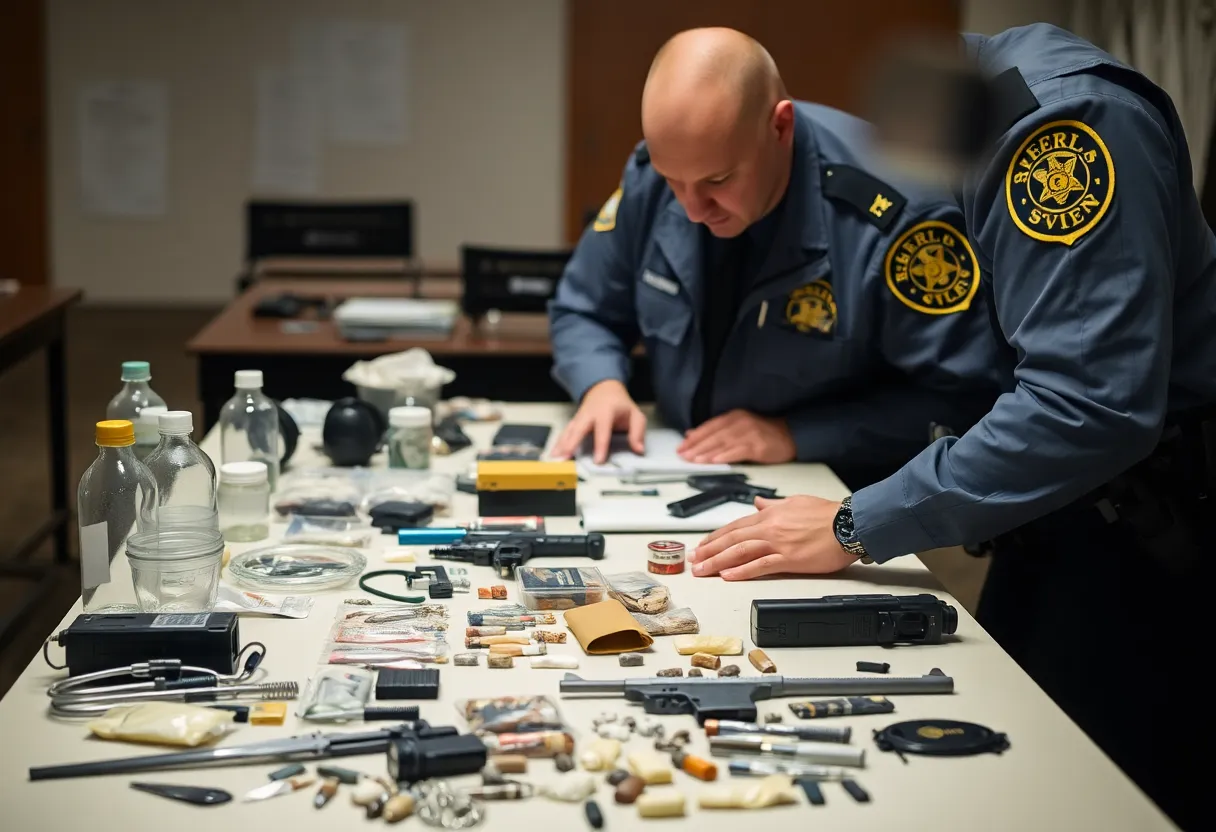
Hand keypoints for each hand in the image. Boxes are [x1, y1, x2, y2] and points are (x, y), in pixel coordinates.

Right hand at [550, 379, 645, 463]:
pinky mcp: (574, 422)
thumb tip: (638, 449)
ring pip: (568, 432)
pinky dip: (558, 444)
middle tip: (565, 459)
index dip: (600, 446)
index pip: (602, 431)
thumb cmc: (619, 405)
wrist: (604, 389)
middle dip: (571, 444)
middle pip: (578, 430)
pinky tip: (554, 454)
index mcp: (605, 412)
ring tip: (555, 460)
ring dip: (561, 446)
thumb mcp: (635, 415)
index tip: (598, 460)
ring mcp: (579, 418)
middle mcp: (589, 414)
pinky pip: (564, 433)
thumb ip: (638, 432)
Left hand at [677, 409, 795, 463]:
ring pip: (723, 443)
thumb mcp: (737, 426)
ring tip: (694, 460)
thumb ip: (716, 430)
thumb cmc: (762, 432)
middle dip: (696, 446)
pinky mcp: (758, 445)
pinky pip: (738, 451)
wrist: (789, 435)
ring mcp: (749, 433)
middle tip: (683, 455)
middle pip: (714, 435)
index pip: (709, 427)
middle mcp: (739, 422)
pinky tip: (714, 461)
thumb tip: (691, 434)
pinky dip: (725, 456)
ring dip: (707, 452)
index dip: (694, 437)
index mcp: (733, 416)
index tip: (681, 447)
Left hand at [689, 495, 856, 579]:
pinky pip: (760, 565)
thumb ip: (774, 505)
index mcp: (770, 514)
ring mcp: (778, 543)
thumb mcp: (796, 502)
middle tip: (694, 561)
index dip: (716, 537)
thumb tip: (758, 503)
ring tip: (703, 570)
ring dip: (718, 562)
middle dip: (709, 550)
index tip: (702, 545)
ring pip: (739, 552)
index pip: (735, 526)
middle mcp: (769, 527)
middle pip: (732, 539)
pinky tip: (728, 576)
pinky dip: (742, 571)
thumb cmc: (828, 514)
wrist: (849, 524)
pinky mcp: (789, 559)